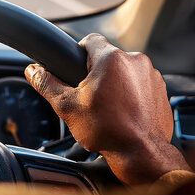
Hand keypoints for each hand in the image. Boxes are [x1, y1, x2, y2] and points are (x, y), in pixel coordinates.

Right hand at [25, 33, 189, 184]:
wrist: (141, 154)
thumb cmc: (108, 131)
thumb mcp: (67, 107)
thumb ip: (47, 84)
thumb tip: (33, 71)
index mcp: (111, 59)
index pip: (89, 40)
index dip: (78, 53)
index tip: (75, 69)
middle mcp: (135, 61)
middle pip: (107, 57)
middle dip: (96, 73)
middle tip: (89, 96)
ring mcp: (152, 75)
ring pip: (124, 70)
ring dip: (115, 82)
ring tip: (108, 107)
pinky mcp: (162, 89)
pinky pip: (140, 83)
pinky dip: (131, 93)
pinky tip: (124, 111)